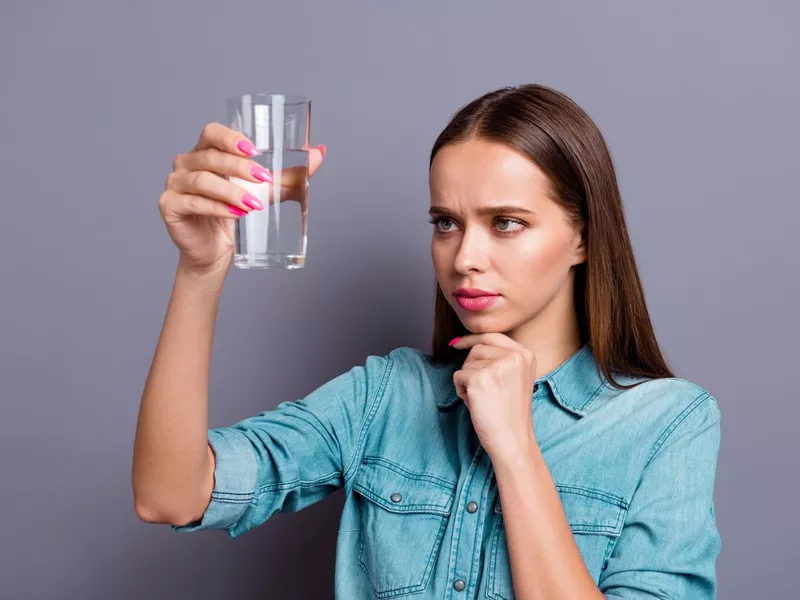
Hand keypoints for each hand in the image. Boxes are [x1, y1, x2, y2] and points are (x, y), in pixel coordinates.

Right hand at [158, 122, 325, 274]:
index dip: (230, 137)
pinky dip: (216, 207)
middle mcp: (186, 163)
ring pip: (202, 180)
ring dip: (231, 190)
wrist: (216, 252)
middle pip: (210, 156)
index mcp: (206, 151)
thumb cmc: (237, 215)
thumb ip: (290, 174)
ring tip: (254, 205)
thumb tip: (320, 152)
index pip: (212, 132)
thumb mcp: (267, 192)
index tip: (255, 150)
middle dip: (239, 167)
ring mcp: (175, 184)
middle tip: (264, 180)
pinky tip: (235, 214)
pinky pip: (193, 203)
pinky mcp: (170, 207)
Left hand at [450, 333, 537, 459]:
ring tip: (482, 399)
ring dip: (467, 381)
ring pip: (466, 363)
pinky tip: (476, 404)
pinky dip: (461, 391)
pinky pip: (458, 376)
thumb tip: (463, 342)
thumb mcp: (515, 378)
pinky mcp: (479, 378)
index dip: (472, 339)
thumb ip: (500, 359)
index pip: (493, 336)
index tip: (457, 343)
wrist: (512, 440)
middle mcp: (513, 357)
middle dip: (471, 368)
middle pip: (477, 349)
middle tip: (481, 391)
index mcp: (525, 355)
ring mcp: (496, 366)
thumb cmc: (509, 414)